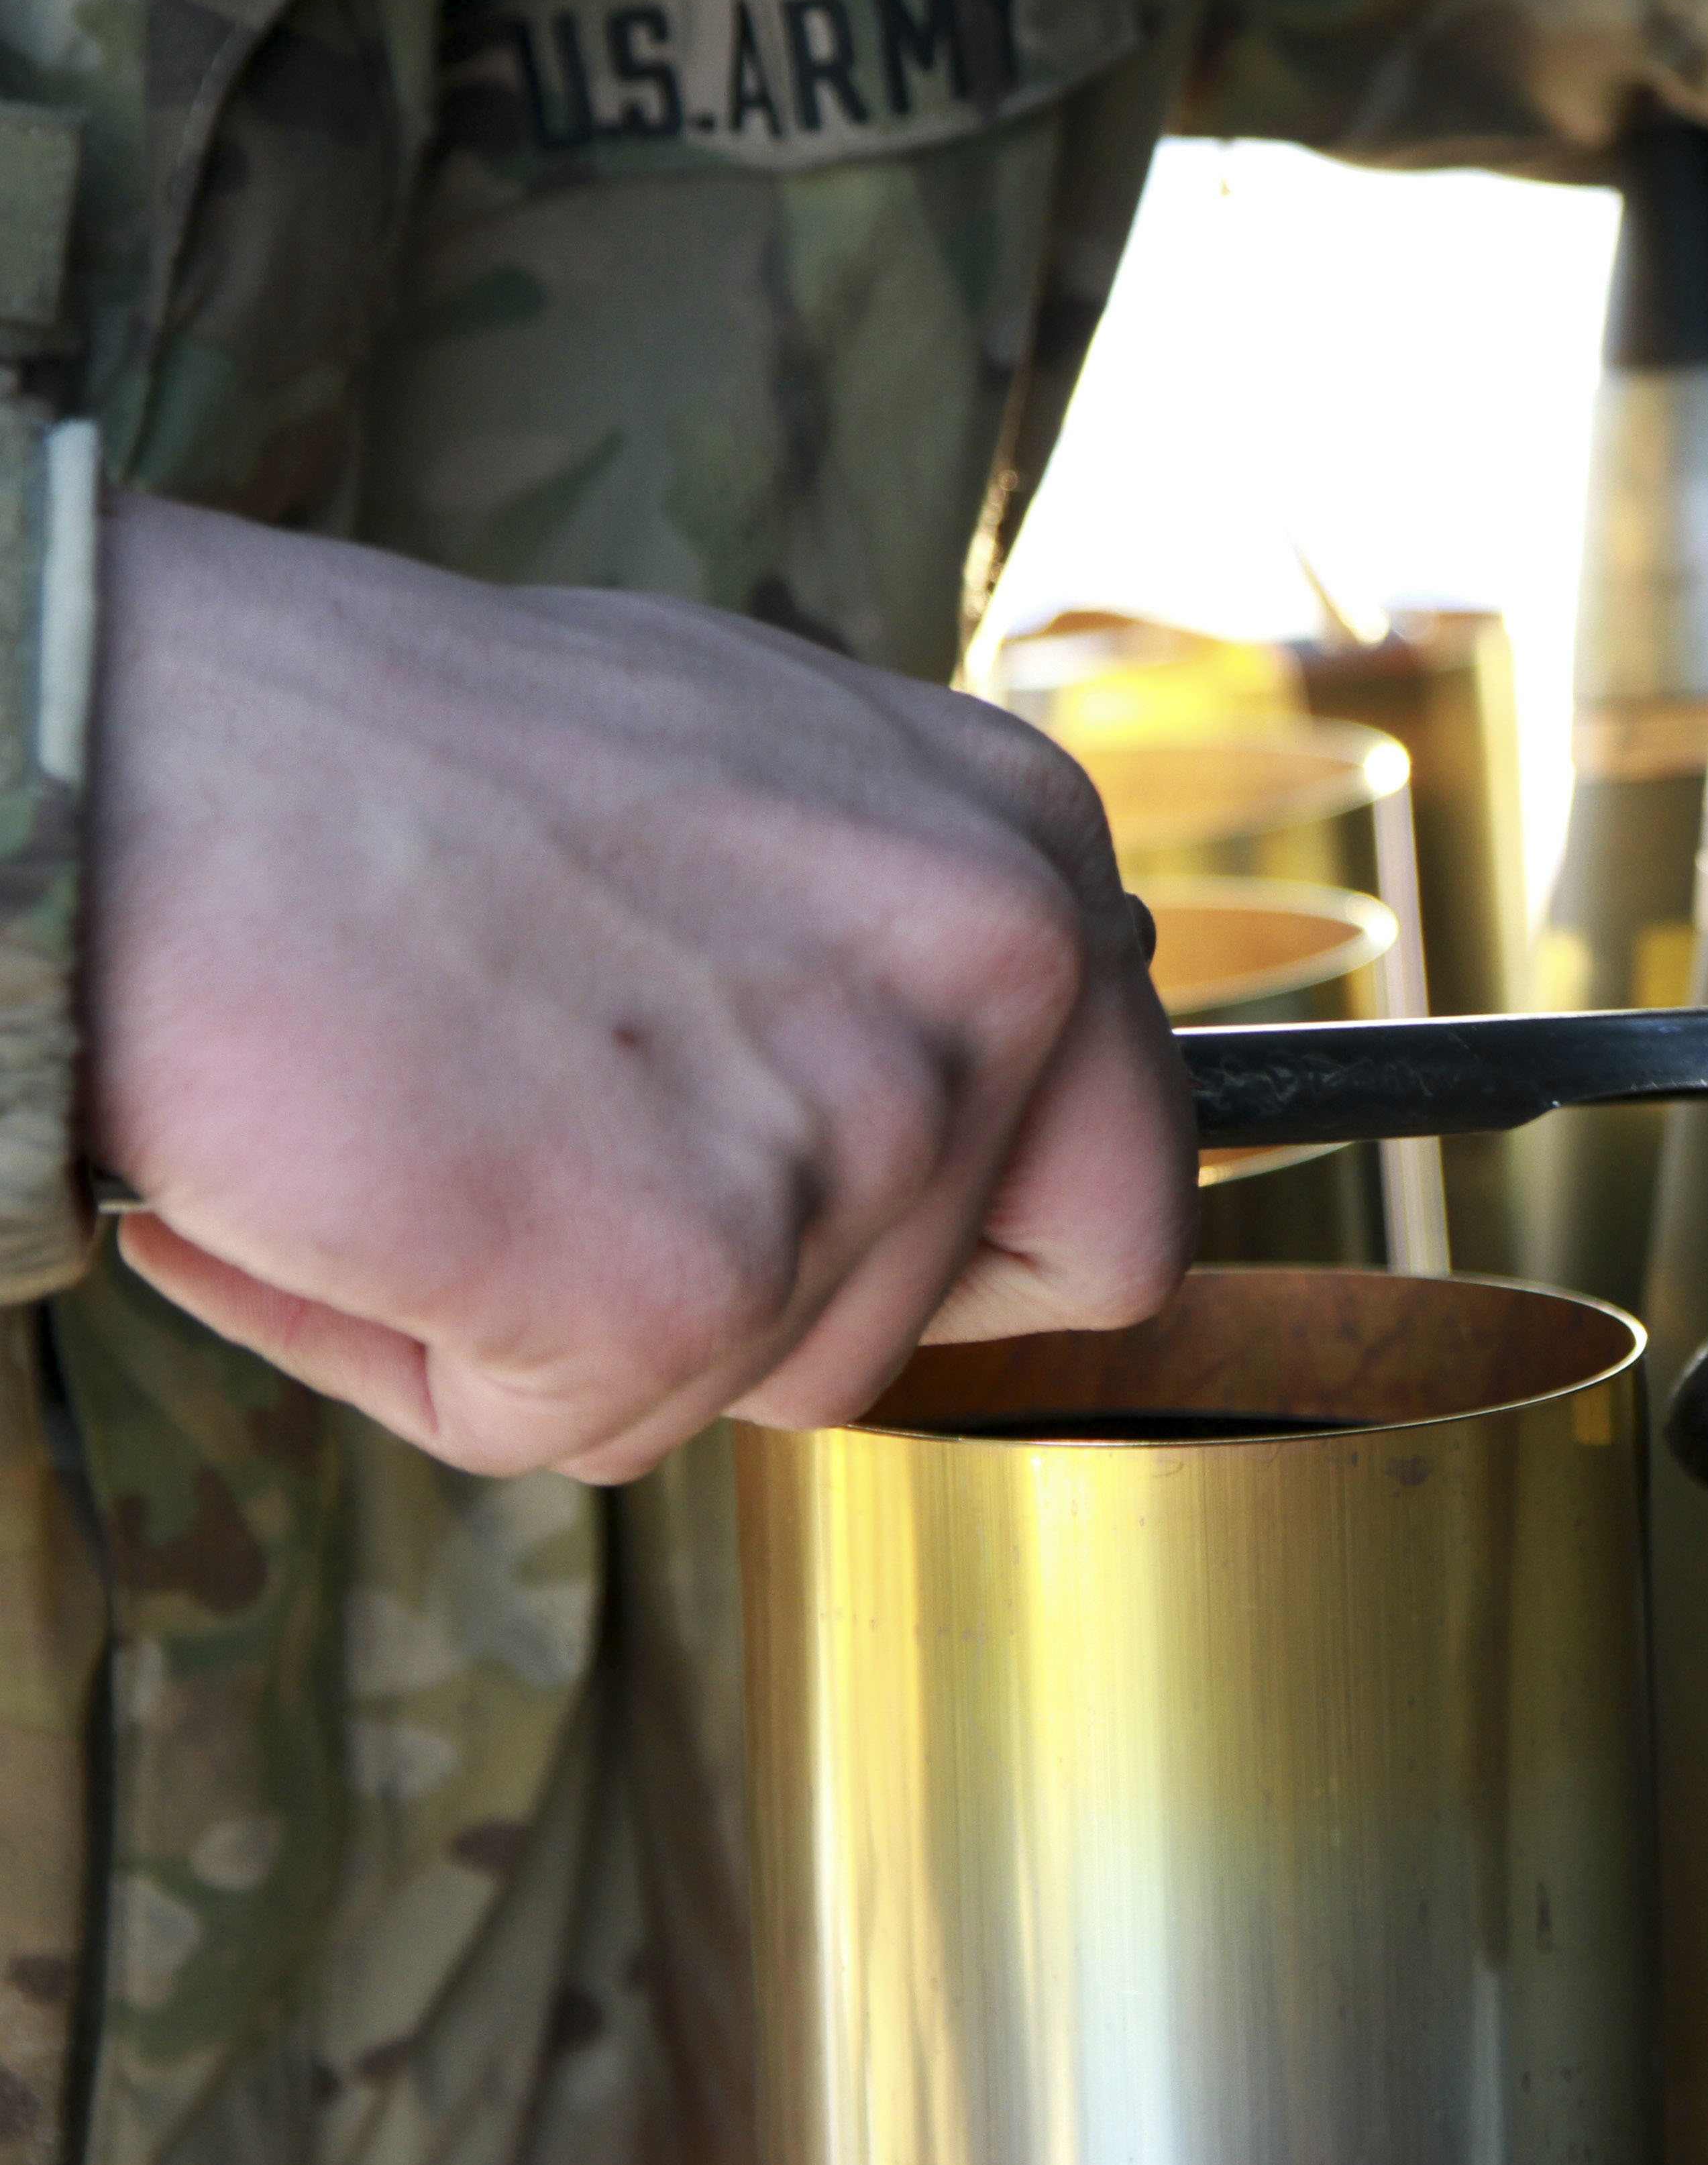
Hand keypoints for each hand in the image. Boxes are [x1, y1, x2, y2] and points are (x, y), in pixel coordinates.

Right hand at [85, 496, 1193, 1482]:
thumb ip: (889, 928)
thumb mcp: (743, 774)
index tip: (806, 1198)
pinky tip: (345, 1180)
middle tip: (569, 1147)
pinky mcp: (690, 1278)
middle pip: (939, 1314)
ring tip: (430, 1113)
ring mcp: (860, 1124)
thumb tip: (962, 1068)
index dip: (966, 1240)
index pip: (1126, 1177)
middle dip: (762, 1293)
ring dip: (571, 1310)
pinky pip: (568, 1427)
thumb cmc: (388, 751)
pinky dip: (425, 1352)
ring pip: (744, 1379)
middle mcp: (999, 964)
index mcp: (1023, 845)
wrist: (124, 737)